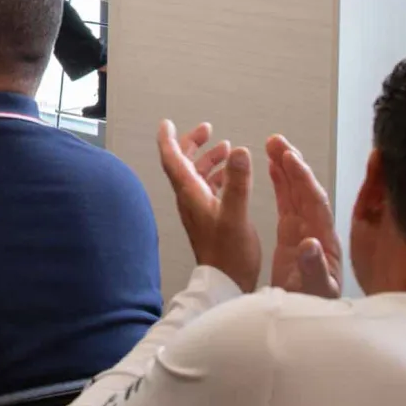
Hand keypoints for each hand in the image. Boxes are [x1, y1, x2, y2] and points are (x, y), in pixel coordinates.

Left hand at [157, 119, 259, 292]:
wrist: (225, 283)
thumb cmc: (229, 254)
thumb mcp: (236, 214)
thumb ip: (238, 182)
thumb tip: (239, 150)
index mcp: (191, 193)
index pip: (172, 159)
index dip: (168, 139)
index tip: (166, 122)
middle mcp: (190, 198)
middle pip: (184, 163)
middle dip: (193, 143)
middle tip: (207, 129)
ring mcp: (198, 208)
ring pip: (197, 175)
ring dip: (209, 159)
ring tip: (226, 147)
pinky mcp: (209, 217)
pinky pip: (209, 189)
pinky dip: (219, 176)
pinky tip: (233, 176)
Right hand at [267, 134, 343, 297]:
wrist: (309, 327)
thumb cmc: (314, 309)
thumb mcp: (314, 292)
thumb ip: (314, 268)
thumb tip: (310, 242)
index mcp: (325, 242)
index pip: (314, 203)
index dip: (303, 180)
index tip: (290, 158)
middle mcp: (317, 232)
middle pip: (306, 191)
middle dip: (293, 165)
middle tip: (276, 141)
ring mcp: (305, 233)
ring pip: (296, 194)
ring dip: (286, 169)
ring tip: (272, 145)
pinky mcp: (292, 238)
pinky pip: (288, 205)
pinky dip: (282, 185)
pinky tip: (274, 169)